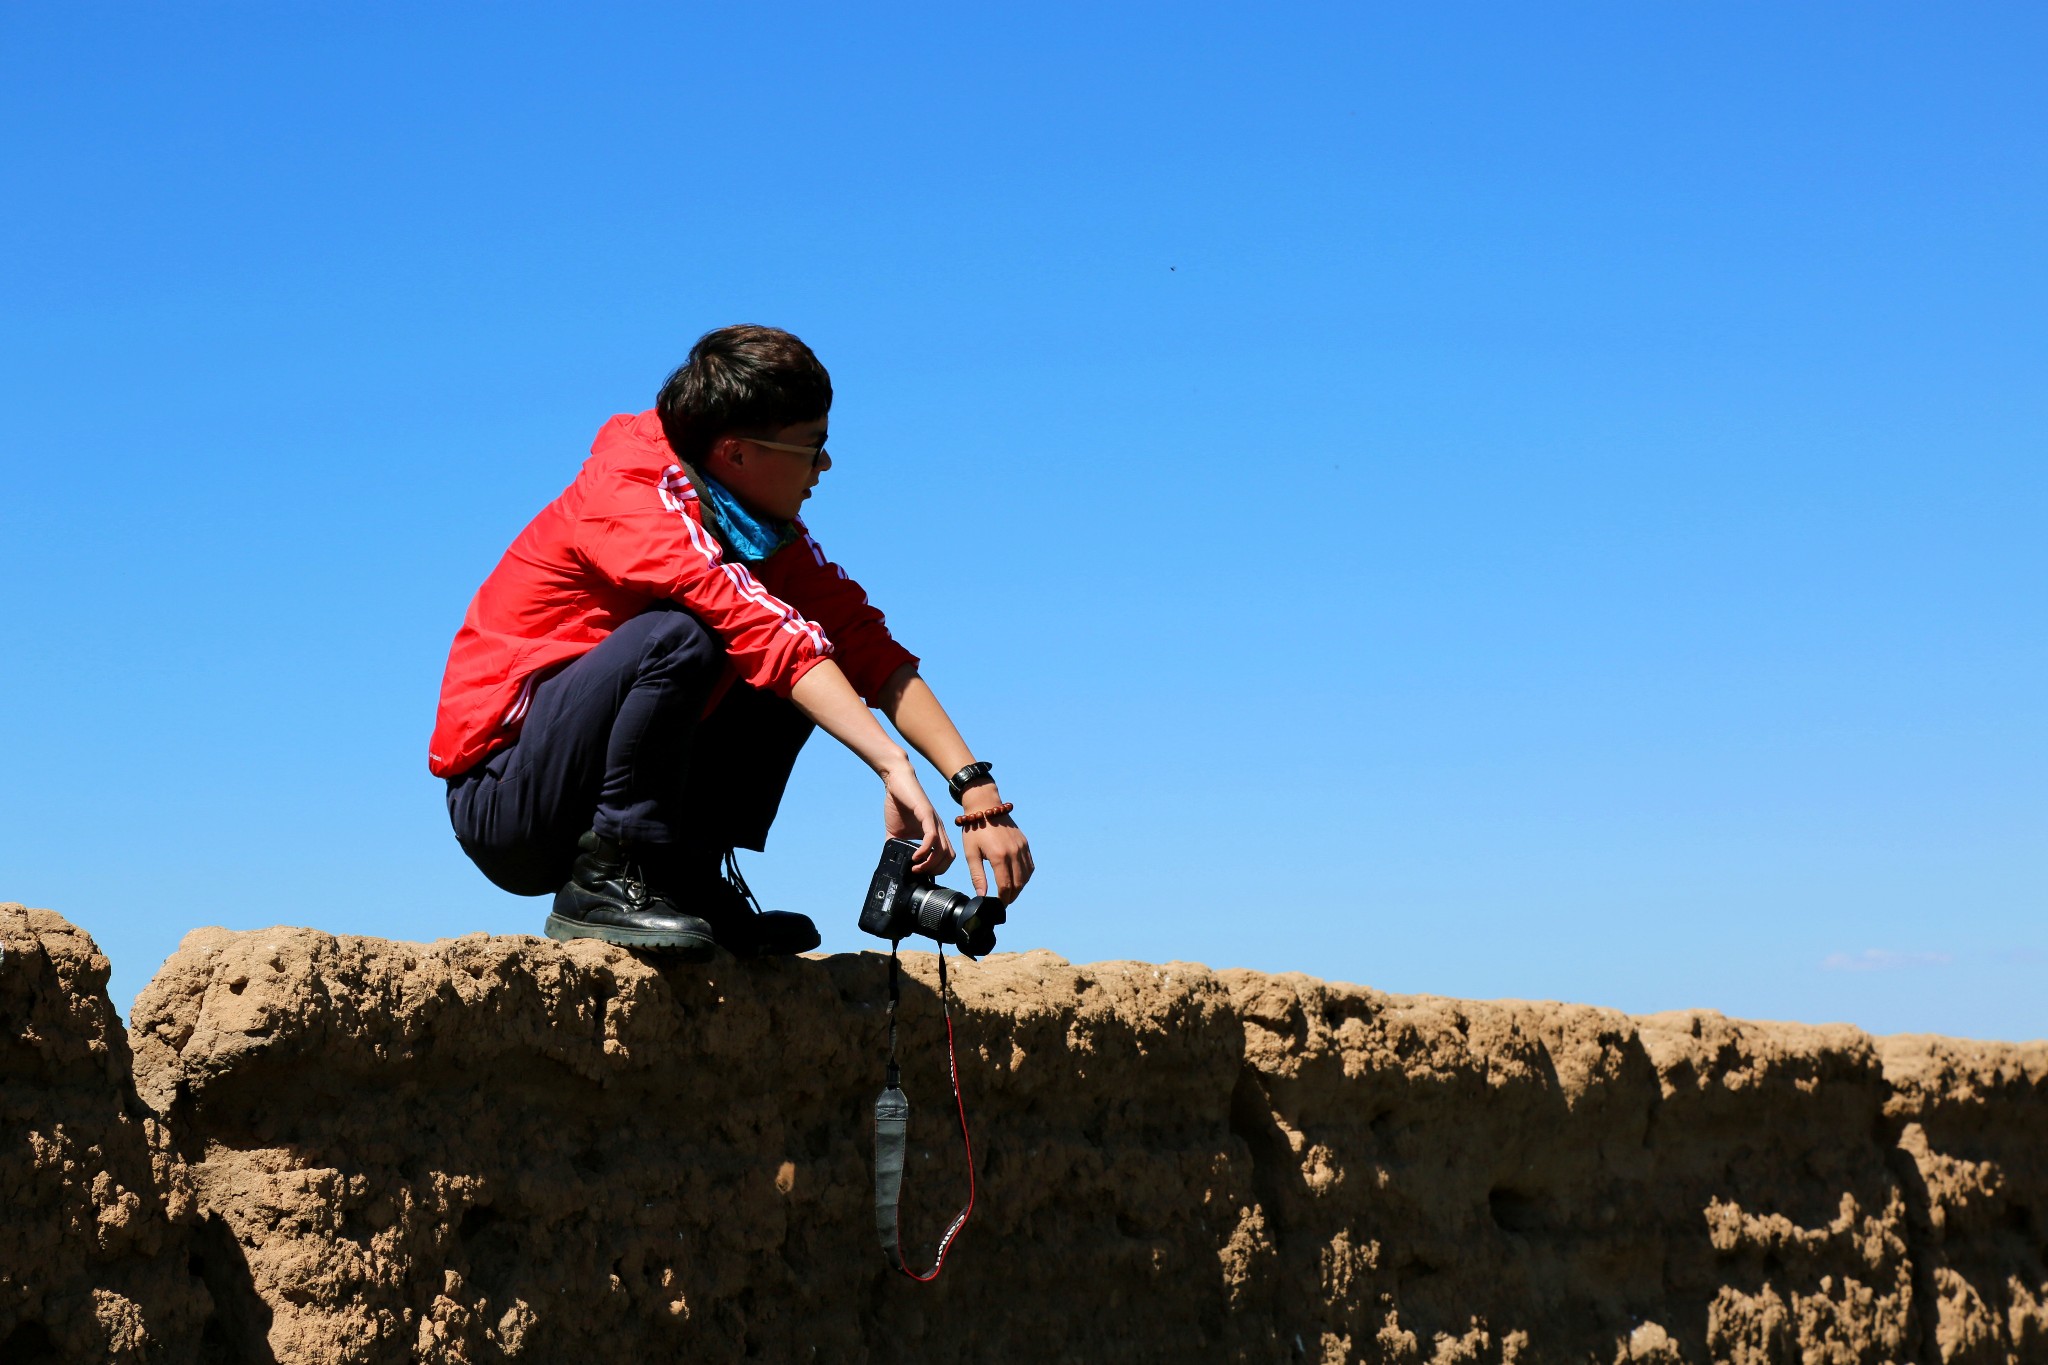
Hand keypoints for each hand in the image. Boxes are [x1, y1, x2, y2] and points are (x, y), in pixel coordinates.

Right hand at [882, 762, 953, 874]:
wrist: (896, 781)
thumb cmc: (898, 805)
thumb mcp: (897, 833)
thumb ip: (898, 847)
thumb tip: (891, 864)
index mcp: (934, 833)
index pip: (946, 857)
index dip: (936, 870)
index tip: (920, 874)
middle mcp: (938, 828)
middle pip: (949, 857)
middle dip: (935, 870)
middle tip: (918, 873)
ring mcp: (934, 821)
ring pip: (943, 850)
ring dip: (930, 863)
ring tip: (915, 866)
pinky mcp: (926, 814)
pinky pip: (932, 836)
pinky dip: (925, 850)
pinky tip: (914, 855)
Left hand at [959, 784, 1032, 901]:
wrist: (986, 807)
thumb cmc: (974, 830)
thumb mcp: (971, 854)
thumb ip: (978, 876)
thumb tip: (981, 895)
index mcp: (999, 856)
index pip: (1005, 886)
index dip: (1002, 899)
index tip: (997, 905)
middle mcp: (1014, 853)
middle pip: (1018, 884)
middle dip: (1011, 897)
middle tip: (1002, 902)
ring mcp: (1022, 848)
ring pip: (1026, 876)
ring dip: (1019, 888)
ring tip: (1009, 893)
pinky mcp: (1025, 843)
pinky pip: (1029, 866)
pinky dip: (1025, 876)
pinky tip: (1017, 880)